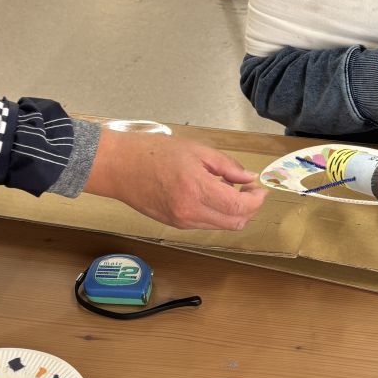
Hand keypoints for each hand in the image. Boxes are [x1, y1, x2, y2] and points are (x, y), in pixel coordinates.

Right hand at [83, 129, 267, 229]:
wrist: (118, 167)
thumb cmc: (152, 152)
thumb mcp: (196, 150)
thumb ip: (226, 166)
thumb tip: (247, 178)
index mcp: (196, 190)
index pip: (239, 207)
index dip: (255, 200)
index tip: (259, 188)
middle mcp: (190, 212)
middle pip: (234, 222)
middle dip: (249, 208)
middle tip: (250, 190)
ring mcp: (182, 221)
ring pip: (221, 226)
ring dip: (234, 212)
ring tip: (229, 189)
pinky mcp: (175, 225)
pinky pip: (206, 224)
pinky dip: (218, 213)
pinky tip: (213, 195)